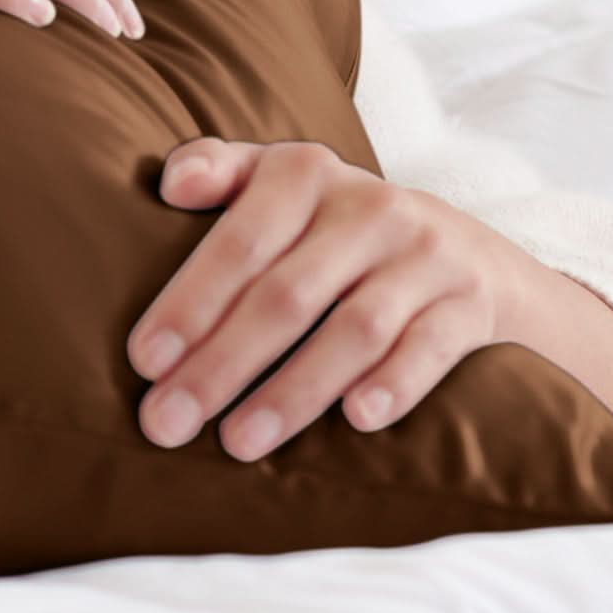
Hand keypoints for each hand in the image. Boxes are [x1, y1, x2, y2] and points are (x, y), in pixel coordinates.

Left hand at [126, 138, 533, 460]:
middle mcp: (368, 208)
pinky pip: (430, 348)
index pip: (238, 242)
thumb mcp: (280, 180)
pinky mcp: (469, 304)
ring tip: (237, 443)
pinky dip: (394, 384)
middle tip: (167, 423)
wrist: (467, 249)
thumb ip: (219, 169)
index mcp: (305, 172)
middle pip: (286, 296)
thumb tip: (171, 184)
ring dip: (293, 392)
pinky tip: (356, 421)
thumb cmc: (334, 222)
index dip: (189, 302)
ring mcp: (425, 257)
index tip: (144, 361)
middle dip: (220, 364)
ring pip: (354, 331)